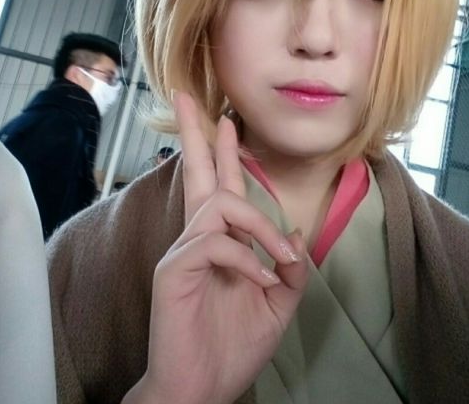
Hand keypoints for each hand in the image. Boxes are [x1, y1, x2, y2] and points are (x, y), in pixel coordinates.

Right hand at [123, 92, 308, 403]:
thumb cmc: (232, 344)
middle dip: (195, 132)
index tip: (228, 123)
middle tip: (185, 94)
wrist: (202, 388)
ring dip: (259, 227)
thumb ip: (289, 267)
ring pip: (221, 205)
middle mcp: (197, 237)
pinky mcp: (175, 270)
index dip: (223, 153)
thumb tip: (293, 229)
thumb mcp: (277, 303)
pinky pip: (217, 243)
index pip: (219, 185)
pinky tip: (262, 281)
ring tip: (279, 260)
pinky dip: (248, 259)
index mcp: (218, 241)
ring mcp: (184, 251)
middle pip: (195, 172)